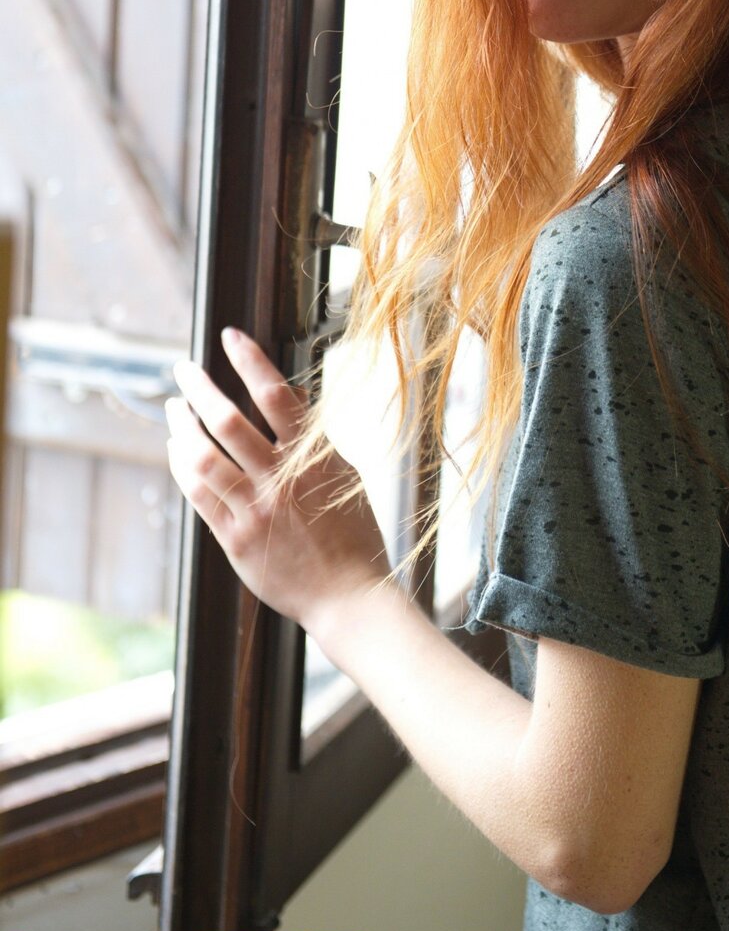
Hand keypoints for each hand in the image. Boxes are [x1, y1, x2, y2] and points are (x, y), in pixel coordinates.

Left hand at [165, 326, 393, 635]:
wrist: (347, 595)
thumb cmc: (352, 532)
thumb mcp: (344, 475)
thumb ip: (315, 439)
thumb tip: (292, 396)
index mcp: (313, 459)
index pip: (276, 396)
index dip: (251, 361)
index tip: (231, 336)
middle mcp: (280, 480)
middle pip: (228, 422)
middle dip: (200, 389)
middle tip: (184, 369)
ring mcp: (254, 511)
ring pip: (203, 457)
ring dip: (182, 427)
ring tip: (173, 409)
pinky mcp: (235, 539)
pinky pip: (198, 494)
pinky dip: (183, 466)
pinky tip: (177, 450)